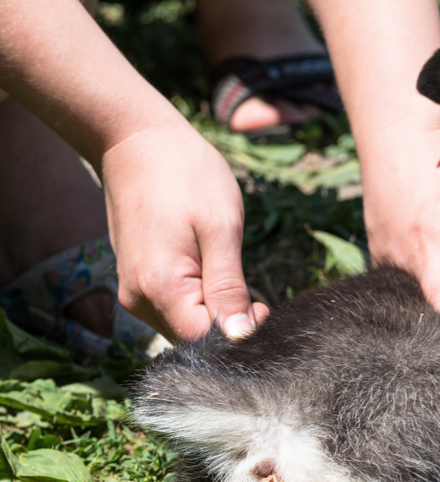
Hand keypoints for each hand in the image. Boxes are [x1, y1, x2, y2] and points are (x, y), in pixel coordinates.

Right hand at [100, 122, 267, 341]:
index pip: (205, 341)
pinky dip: (199, 300)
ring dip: (215, 311)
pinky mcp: (137, 282)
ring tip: (229, 270)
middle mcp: (138, 299)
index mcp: (159, 288)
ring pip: (184, 325)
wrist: (138, 141)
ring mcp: (134, 292)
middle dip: (229, 323)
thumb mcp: (221, 228)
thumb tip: (241, 337)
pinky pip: (174, 308)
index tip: (263, 302)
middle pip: (194, 338)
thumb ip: (229, 288)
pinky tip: (212, 270)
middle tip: (254, 290)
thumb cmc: (186, 175)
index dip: (240, 332)